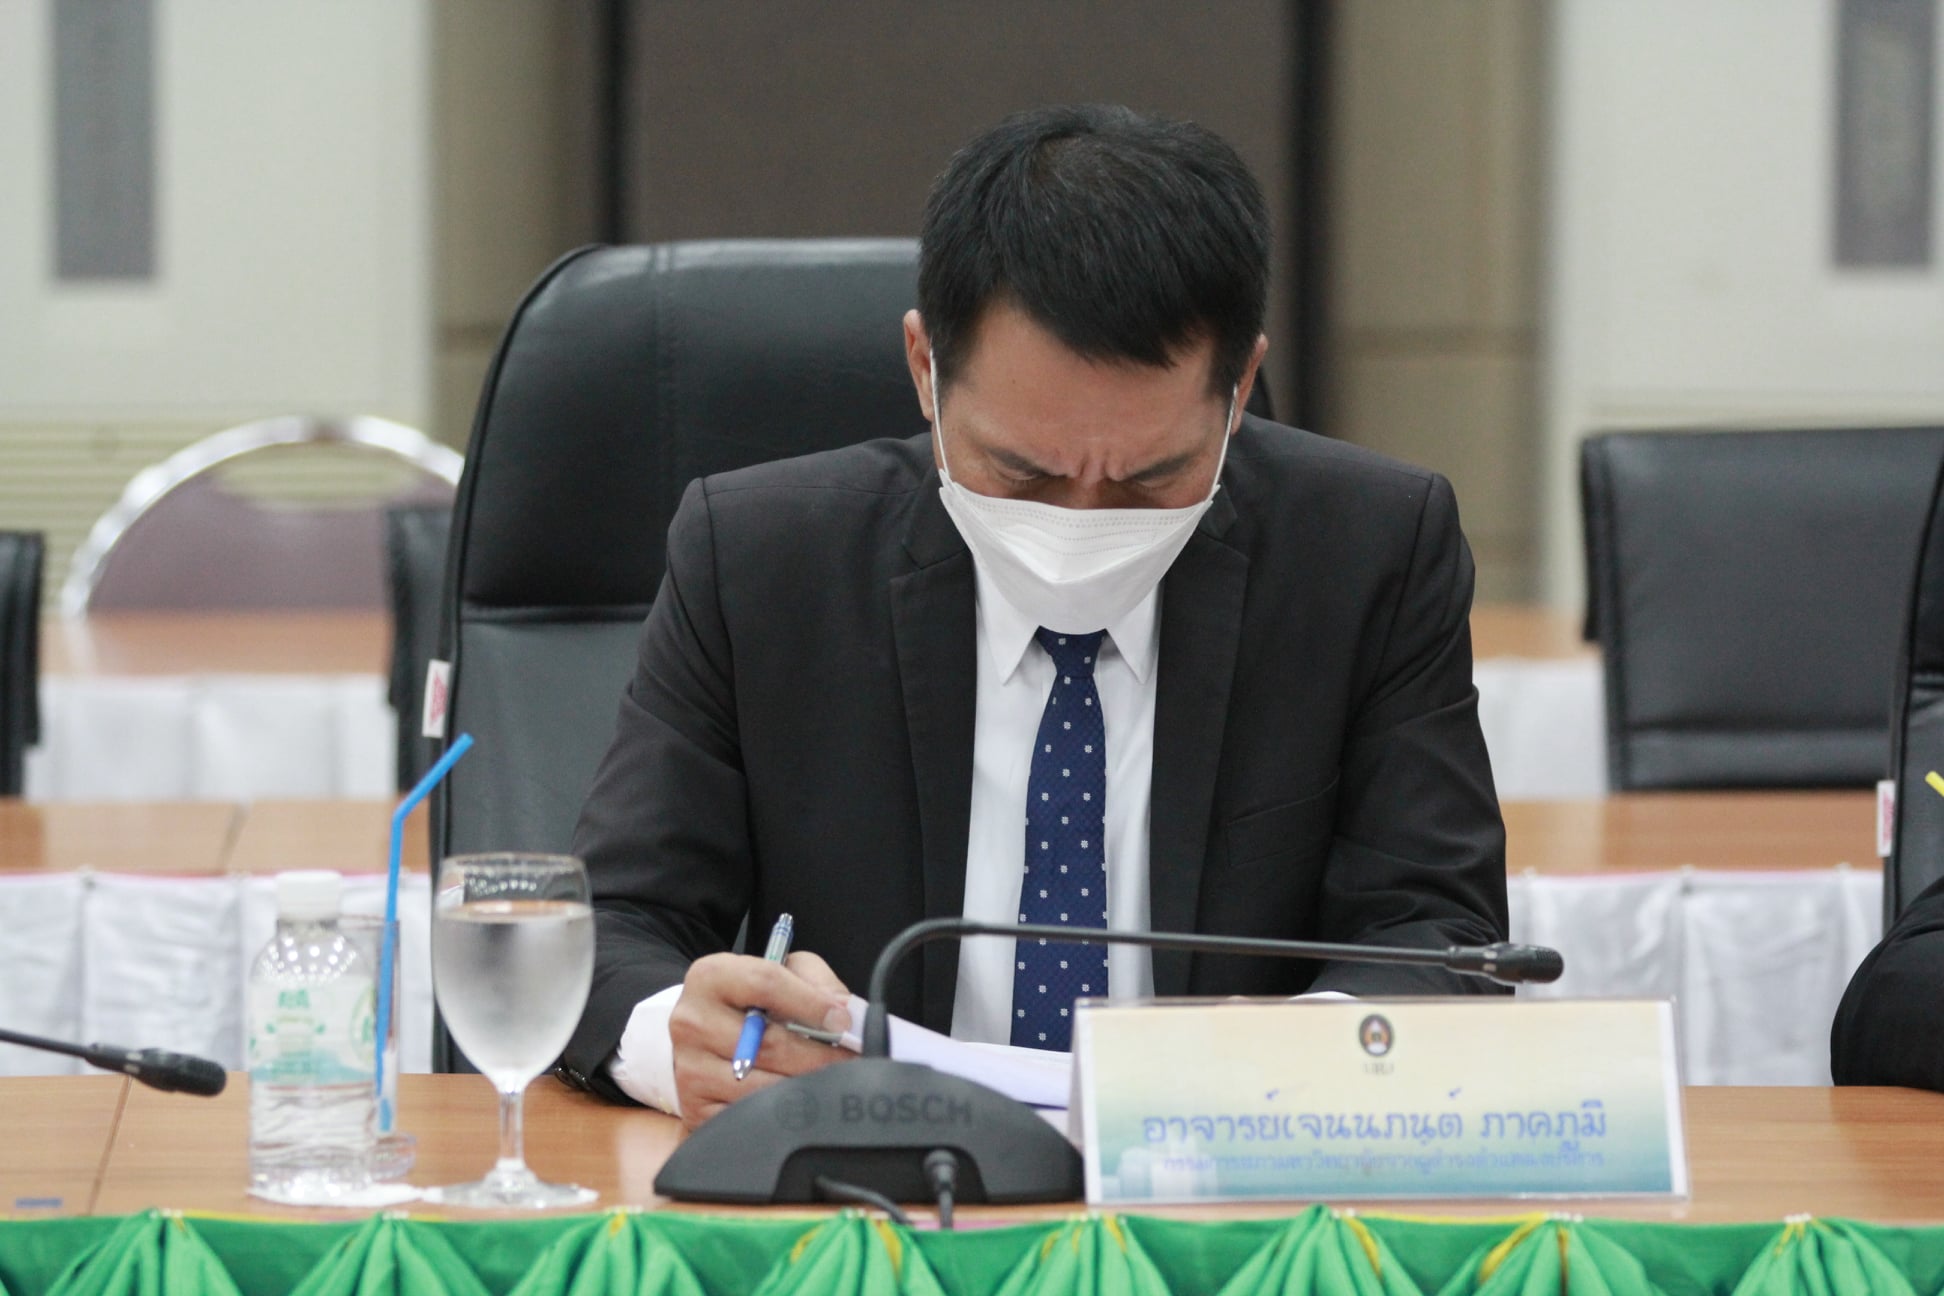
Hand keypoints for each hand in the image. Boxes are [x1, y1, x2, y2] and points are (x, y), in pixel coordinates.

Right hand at [668, 949, 853, 1129]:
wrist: (701, 1038)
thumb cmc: (749, 1003)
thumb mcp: (780, 973)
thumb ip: (814, 981)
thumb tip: (843, 1011)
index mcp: (711, 977)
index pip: (766, 983)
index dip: (811, 1003)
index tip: (842, 1021)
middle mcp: (692, 1022)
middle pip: (768, 1044)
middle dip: (820, 1056)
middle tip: (853, 1062)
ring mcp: (690, 1070)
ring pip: (763, 1087)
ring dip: (807, 1088)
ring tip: (833, 1084)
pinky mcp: (697, 1111)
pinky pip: (751, 1118)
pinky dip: (784, 1115)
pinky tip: (801, 1105)